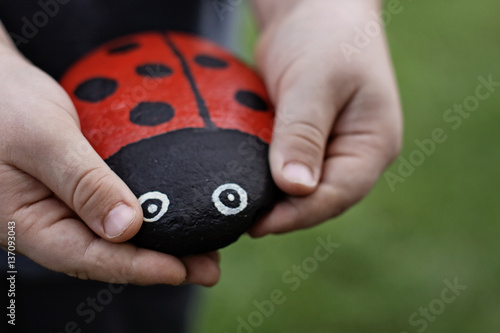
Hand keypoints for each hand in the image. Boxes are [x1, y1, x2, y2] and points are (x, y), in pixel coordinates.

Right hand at [0, 33, 219, 285]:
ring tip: (203, 250)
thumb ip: (82, 181)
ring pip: (116, 238)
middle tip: (208, 269)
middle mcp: (51, 224)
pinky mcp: (79, 191)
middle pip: (110, 256)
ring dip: (160, 244)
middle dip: (161, 265)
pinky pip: (116, 211)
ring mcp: (66, 209)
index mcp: (31, 223)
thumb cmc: (4, 104)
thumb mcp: (42, 139)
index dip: (139, 268)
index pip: (91, 258)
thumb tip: (127, 227)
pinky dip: (147, 216)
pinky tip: (175, 214)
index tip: (182, 270)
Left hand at [249, 0, 401, 235]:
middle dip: (282, 212)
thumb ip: (303, 133)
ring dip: (271, 198)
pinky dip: (264, 177)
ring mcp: (329, 149)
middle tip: (239, 220)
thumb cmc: (327, 36)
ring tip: (236, 207)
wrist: (313, 7)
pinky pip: (285, 168)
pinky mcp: (305, 141)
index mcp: (373, 144)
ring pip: (300, 188)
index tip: (258, 225)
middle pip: (319, 199)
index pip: (338, 193)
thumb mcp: (316, 82)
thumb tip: (294, 187)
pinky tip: (240, 181)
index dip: (298, 214)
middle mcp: (353, 153)